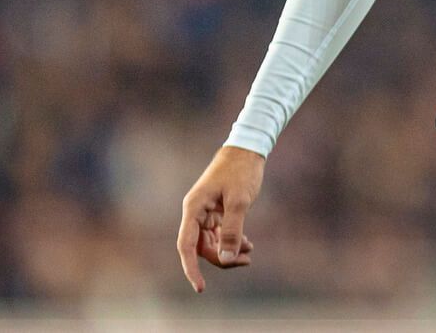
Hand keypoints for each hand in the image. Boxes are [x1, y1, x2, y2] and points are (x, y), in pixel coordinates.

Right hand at [177, 145, 263, 292]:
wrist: (247, 148)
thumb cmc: (241, 171)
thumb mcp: (239, 201)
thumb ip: (232, 230)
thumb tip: (225, 258)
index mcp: (193, 208)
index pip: (186, 246)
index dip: (191, 268)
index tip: (200, 287)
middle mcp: (195, 212)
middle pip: (201, 247)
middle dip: (221, 258)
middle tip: (245, 260)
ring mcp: (205, 212)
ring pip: (211, 242)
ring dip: (228, 251)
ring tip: (249, 252)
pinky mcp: (216, 211)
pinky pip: (219, 234)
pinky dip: (232, 241)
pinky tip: (247, 244)